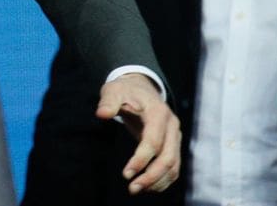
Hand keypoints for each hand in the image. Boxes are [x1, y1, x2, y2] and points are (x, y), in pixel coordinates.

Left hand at [97, 73, 180, 194]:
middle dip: (151, 176)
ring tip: (137, 189)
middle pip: (168, 158)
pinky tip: (147, 186)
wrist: (141, 88)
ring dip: (157, 182)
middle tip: (132, 188)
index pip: (153, 142)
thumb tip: (102, 114)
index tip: (126, 174)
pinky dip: (162, 179)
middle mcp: (172, 125)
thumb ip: (109, 102)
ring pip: (173, 166)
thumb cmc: (125, 91)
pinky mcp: (173, 145)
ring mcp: (175, 136)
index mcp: (158, 113)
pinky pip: (173, 167)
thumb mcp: (114, 90)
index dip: (141, 160)